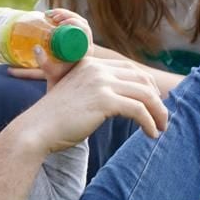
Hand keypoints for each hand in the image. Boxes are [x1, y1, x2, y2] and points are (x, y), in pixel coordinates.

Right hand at [12, 56, 167, 153]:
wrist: (37, 129)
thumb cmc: (54, 118)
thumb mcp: (73, 94)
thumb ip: (92, 90)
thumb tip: (113, 102)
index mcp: (91, 64)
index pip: (130, 69)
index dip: (147, 87)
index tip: (154, 104)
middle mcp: (98, 69)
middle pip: (142, 80)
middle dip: (157, 100)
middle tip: (162, 118)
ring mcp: (101, 83)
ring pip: (145, 95)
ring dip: (158, 112)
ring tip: (161, 128)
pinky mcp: (104, 101)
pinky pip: (138, 110)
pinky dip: (149, 123)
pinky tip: (151, 134)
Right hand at [36, 8, 92, 89]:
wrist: (64, 91)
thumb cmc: (59, 82)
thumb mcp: (51, 72)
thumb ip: (43, 62)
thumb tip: (36, 47)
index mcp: (86, 51)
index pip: (84, 28)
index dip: (73, 20)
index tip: (58, 20)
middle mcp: (86, 46)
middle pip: (81, 23)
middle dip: (67, 15)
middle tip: (52, 16)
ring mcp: (81, 45)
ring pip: (77, 24)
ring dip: (66, 15)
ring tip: (50, 15)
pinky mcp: (75, 44)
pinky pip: (74, 28)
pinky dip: (65, 19)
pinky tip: (54, 17)